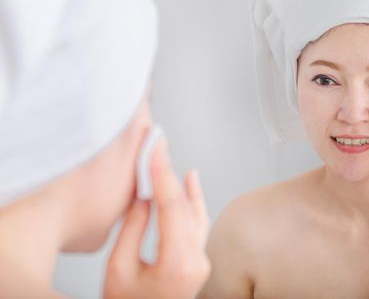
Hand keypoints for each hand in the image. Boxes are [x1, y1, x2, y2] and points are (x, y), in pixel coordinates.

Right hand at [104, 139, 210, 298]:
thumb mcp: (118, 269)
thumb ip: (133, 229)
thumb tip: (144, 196)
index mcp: (177, 264)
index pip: (171, 206)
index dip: (162, 174)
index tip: (155, 149)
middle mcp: (196, 261)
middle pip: (184, 206)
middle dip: (169, 174)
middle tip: (159, 147)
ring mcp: (201, 262)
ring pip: (195, 213)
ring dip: (182, 184)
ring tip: (171, 159)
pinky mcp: (198, 260)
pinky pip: (198, 224)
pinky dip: (194, 201)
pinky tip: (191, 182)